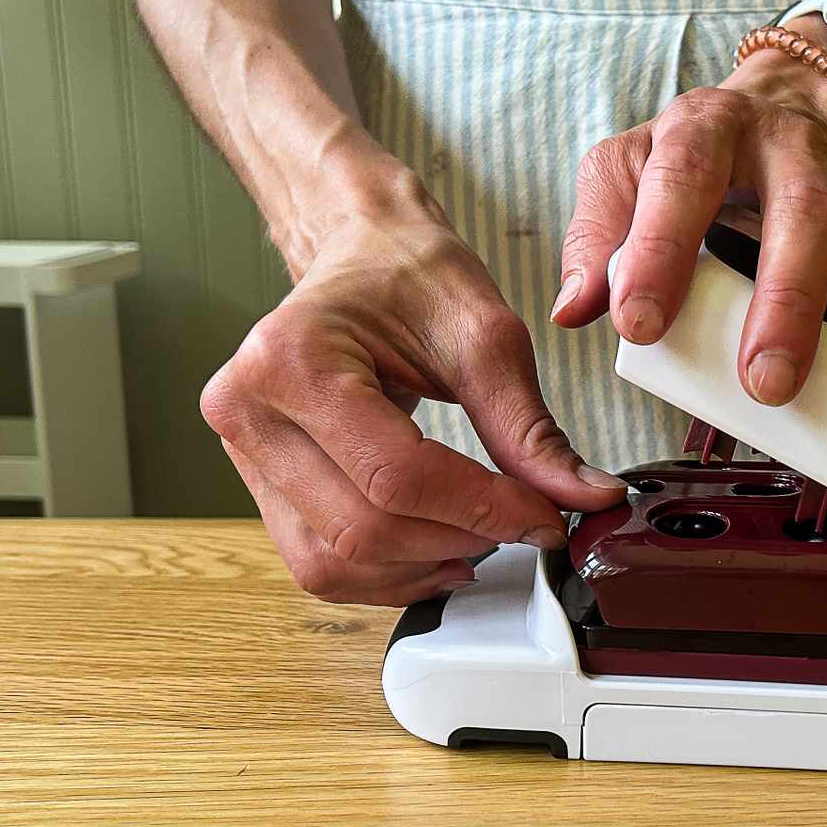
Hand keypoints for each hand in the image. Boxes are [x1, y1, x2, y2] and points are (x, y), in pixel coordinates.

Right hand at [202, 169, 625, 605]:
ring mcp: (242, 452)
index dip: (482, 510)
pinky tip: (438, 551)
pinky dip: (385, 573)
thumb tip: (584, 497)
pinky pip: (318, 562)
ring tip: (482, 540)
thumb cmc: (410, 275)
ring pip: (333, 561)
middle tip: (525, 525)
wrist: (362, 252)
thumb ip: (529, 429)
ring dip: (420, 568)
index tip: (546, 518)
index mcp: (291, 359)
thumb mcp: (485, 336)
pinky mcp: (259, 483)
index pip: (396, 476)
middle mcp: (246, 409)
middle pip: (362, 528)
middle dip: (459, 540)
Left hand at [552, 17, 826, 405]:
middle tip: (768, 379)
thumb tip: (574, 306)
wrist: (782, 103)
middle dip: (789, 300)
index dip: (656, 250)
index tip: (638, 321)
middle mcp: (787, 158)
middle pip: (800, 216)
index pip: (679, 183)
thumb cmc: (695, 153)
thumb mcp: (627, 169)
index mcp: (706, 135)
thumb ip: (597, 234)